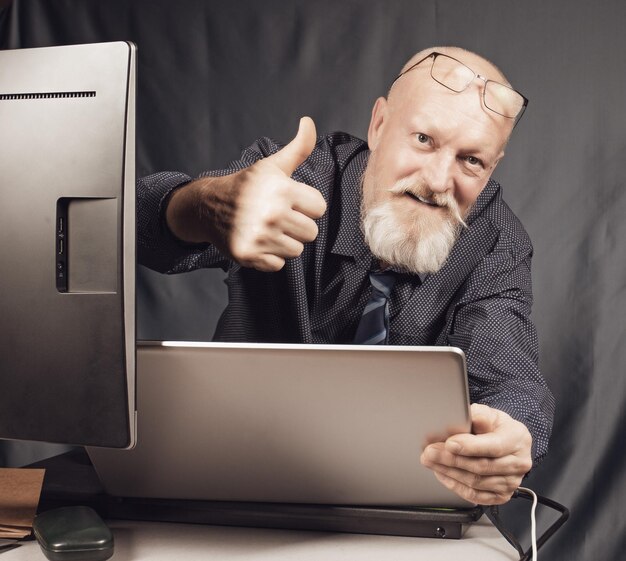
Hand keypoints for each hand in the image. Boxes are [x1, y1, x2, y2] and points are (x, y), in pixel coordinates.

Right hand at [166, 116, 326, 270]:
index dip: (306, 205)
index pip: (319, 208)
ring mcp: (260, 237)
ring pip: (296, 250)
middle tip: (278, 217)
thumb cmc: (247, 186)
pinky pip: (279, 265)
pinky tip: (259, 242)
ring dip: (285, 242)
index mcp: (282, 190)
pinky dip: (270, 257)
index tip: (289, 201)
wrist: (208, 206)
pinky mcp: (250, 255)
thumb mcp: (272, 165)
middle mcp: (271, 214)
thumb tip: (309, 122)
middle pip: (311, 232)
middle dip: (297, 225)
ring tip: (268, 229)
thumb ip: (298, 148)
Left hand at [420, 403, 532, 504]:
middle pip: (482, 466)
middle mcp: (519, 463)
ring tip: (431, 461)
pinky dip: (455, 485)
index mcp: (518, 439)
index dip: (470, 446)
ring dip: (449, 472)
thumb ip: (478, 415)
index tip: (449, 443)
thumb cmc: (494, 426)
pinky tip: (441, 473)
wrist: (504, 441)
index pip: (494, 446)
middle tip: (430, 452)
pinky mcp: (501, 495)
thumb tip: (469, 418)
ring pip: (476, 482)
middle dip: (451, 459)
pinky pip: (475, 495)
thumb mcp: (489, 413)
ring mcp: (511, 482)